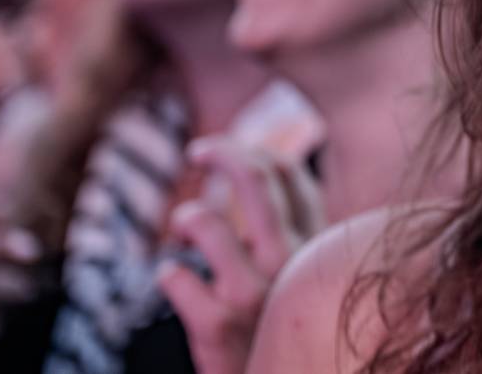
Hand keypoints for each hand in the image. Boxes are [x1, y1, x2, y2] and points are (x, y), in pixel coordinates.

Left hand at [159, 139, 323, 373]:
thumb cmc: (288, 331)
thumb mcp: (307, 278)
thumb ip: (296, 232)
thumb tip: (267, 167)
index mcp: (314, 247)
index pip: (289, 173)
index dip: (252, 150)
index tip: (225, 150)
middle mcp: (289, 264)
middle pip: (255, 178)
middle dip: (220, 153)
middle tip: (198, 153)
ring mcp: (253, 296)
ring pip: (206, 222)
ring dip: (187, 216)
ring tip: (183, 227)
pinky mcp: (217, 327)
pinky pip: (175, 277)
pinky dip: (168, 274)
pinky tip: (173, 281)